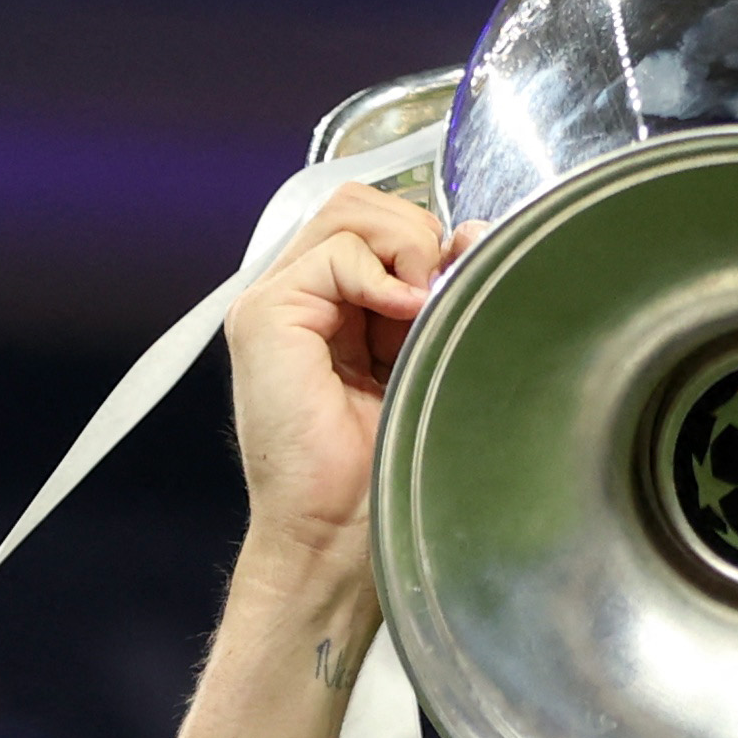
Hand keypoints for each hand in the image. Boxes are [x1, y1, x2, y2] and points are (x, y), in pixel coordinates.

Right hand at [223, 186, 473, 564]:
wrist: (337, 534)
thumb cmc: (382, 470)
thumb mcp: (423, 362)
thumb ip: (435, 298)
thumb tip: (473, 238)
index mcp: (338, 307)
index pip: (380, 222)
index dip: (426, 240)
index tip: (457, 289)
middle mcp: (302, 296)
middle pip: (363, 204)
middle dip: (416, 236)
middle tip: (437, 298)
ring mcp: (277, 302)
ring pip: (349, 212)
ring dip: (402, 249)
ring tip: (416, 311)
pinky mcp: (265, 315)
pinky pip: (334, 250)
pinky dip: (379, 275)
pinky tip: (399, 320)